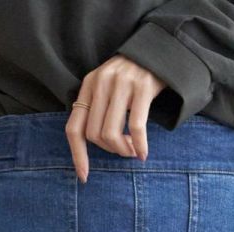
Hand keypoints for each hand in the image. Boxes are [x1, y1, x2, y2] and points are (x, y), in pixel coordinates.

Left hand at [66, 57, 165, 182]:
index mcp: (89, 85)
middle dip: (109, 150)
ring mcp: (122, 84)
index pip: (74, 127)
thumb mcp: (107, 87)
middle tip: (124, 150)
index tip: (84, 176)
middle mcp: (101, 83)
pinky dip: (140, 146)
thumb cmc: (131, 78)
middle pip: (94, 135)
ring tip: (133, 150)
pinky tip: (143, 153)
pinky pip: (136, 128)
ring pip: (111, 134)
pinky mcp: (142, 87)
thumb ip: (97, 109)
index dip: (78, 155)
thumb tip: (93, 144)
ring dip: (123, 150)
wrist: (159, 52)